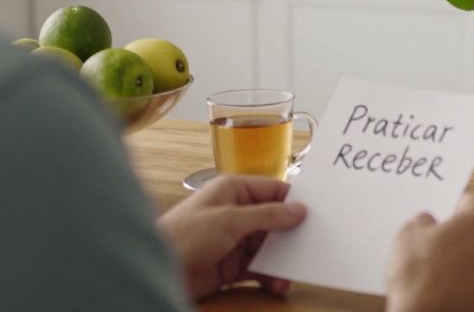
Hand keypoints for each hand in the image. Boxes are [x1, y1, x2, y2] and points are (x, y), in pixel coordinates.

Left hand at [156, 174, 306, 299]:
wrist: (156, 270)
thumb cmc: (184, 235)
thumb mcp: (230, 220)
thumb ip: (267, 215)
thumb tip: (298, 210)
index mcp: (234, 190)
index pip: (273, 191)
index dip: (294, 202)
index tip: (317, 214)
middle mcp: (236, 212)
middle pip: (274, 220)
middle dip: (291, 235)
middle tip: (311, 246)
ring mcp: (234, 239)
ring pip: (269, 246)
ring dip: (282, 259)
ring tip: (294, 272)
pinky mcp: (231, 265)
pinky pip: (259, 267)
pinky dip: (270, 275)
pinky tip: (278, 283)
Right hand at [385, 193, 473, 311]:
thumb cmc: (419, 277)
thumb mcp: (407, 235)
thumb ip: (422, 221)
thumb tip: (427, 223)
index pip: (471, 201)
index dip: (453, 205)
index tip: (443, 212)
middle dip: (458, 235)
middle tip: (433, 242)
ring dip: (462, 260)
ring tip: (435, 270)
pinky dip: (464, 282)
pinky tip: (442, 288)